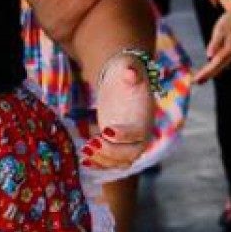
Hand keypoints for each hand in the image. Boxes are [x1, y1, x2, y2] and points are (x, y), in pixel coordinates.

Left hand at [84, 52, 154, 171]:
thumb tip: (130, 72)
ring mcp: (129, 144)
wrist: (122, 79)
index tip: (106, 130)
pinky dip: (98, 164)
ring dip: (102, 160)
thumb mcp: (129, 67)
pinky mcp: (117, 147)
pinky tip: (84, 159)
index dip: (124, 135)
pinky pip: (110, 163)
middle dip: (110, 152)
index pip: (139, 133)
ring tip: (85, 149)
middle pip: (130, 154)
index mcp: (146, 118)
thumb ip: (131, 71)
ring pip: (119, 162)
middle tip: (91, 143)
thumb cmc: (127, 72)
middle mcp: (141, 136)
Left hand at [195, 0, 230, 83]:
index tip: (197, 79)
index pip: (216, 64)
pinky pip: (222, 62)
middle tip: (196, 83)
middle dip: (207, 75)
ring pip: (221, 66)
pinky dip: (215, 67)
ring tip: (200, 79)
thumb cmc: (229, 21)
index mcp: (230, 50)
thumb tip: (209, 55)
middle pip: (218, 68)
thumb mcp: (220, 30)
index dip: (206, 72)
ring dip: (211, 73)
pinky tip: (209, 70)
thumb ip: (215, 43)